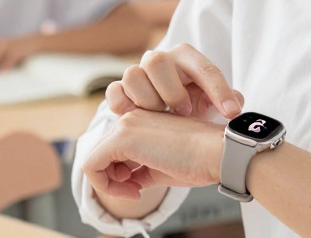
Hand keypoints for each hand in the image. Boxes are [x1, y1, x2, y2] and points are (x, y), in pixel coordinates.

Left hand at [83, 109, 224, 200]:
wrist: (218, 153)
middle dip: (113, 180)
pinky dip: (105, 186)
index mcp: (141, 121)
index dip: (119, 174)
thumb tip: (128, 183)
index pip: (113, 150)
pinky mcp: (123, 137)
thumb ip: (141, 172)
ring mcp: (125, 125)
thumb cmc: (200, 160)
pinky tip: (133, 193)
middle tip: (136, 193)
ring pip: (94, 158)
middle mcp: (130, 117)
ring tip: (136, 192)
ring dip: (109, 184)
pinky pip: (92, 165)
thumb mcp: (163, 168)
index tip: (138, 187)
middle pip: (102, 154)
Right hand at [107, 43, 242, 119]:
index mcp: (187, 58)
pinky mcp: (120, 90)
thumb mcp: (211, 101)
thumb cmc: (193, 103)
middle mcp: (160, 60)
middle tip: (183, 112)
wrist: (167, 111)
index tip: (231, 113)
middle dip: (171, 91)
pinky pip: (115, 91)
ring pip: (133, 74)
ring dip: (148, 99)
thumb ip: (227, 100)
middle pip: (157, 61)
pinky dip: (124, 105)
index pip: (204, 68)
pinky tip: (137, 117)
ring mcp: (137, 73)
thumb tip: (237, 103)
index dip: (219, 90)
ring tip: (161, 116)